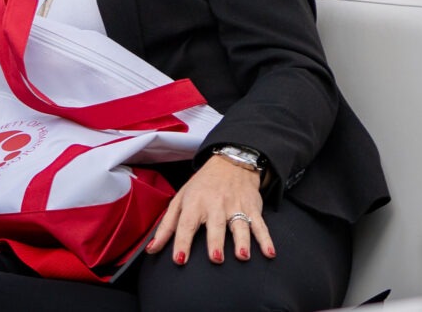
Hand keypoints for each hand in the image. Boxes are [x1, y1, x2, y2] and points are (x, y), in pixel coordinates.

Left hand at [144, 151, 273, 265]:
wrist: (230, 161)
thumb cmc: (202, 185)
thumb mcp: (181, 199)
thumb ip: (167, 226)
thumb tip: (151, 250)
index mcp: (195, 203)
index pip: (186, 224)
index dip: (182, 242)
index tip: (180, 259)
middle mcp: (216, 205)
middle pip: (215, 225)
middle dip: (216, 241)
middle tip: (216, 259)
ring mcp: (236, 206)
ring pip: (240, 225)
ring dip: (242, 240)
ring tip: (242, 256)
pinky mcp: (252, 208)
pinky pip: (260, 225)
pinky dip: (266, 239)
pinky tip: (269, 253)